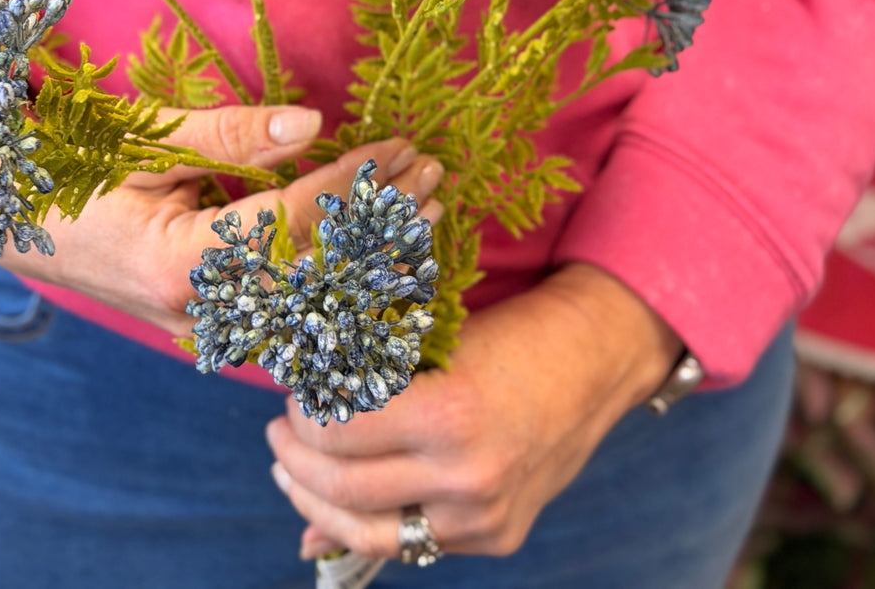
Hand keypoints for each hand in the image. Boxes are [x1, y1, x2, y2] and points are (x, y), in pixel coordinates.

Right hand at [0, 104, 442, 334]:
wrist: (10, 214)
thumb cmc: (72, 162)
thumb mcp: (147, 136)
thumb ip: (231, 135)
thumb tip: (314, 125)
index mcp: (181, 264)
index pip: (293, 223)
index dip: (354, 184)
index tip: (401, 147)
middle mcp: (200, 310)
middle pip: (318, 272)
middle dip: (382, 222)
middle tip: (435, 175)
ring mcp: (205, 326)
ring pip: (311, 301)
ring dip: (371, 254)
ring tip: (425, 209)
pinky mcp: (210, 324)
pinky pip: (288, 309)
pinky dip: (339, 280)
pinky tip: (380, 252)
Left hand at [266, 261, 682, 560]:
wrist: (596, 358)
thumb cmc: (511, 330)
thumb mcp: (436, 340)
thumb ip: (368, 382)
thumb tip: (300, 411)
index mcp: (448, 412)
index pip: (336, 431)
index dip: (300, 412)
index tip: (292, 390)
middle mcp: (467, 476)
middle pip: (343, 487)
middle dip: (295, 460)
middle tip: (278, 432)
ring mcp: (483, 517)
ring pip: (369, 532)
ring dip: (317, 503)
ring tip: (296, 472)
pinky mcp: (496, 537)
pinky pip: (411, 542)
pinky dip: (369, 523)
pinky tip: (344, 501)